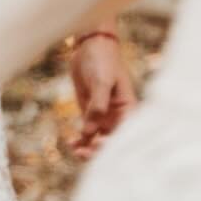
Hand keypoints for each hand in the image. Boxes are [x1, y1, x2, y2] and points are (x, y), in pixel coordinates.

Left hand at [69, 31, 136, 157]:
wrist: (89, 46)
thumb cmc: (102, 60)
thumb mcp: (102, 80)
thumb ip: (98, 104)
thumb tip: (90, 130)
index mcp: (128, 110)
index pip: (125, 134)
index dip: (114, 144)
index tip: (98, 143)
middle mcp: (118, 117)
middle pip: (111, 142)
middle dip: (99, 151)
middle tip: (83, 154)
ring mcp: (103, 117)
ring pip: (98, 141)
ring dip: (88, 149)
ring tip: (75, 151)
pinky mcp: (89, 114)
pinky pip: (86, 133)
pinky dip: (80, 140)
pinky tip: (72, 143)